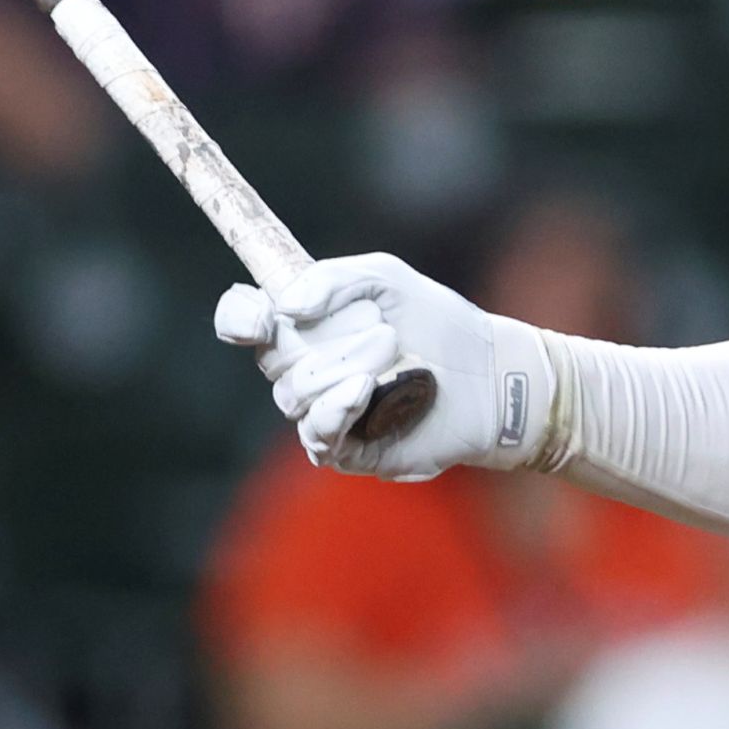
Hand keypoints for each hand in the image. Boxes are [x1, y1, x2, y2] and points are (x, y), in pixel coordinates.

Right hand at [212, 255, 547, 480]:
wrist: (490, 375)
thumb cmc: (440, 323)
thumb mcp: (386, 279)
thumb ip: (331, 279)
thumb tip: (285, 307)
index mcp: (305, 326)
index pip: (245, 320)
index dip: (238, 316)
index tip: (257, 313)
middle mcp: (306, 370)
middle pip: (271, 360)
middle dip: (323, 343)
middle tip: (384, 333)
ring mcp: (324, 411)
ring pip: (291, 397)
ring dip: (340, 371)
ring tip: (393, 357)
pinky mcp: (347, 448)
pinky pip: (317, 433)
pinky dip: (336, 409)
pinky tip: (363, 391)